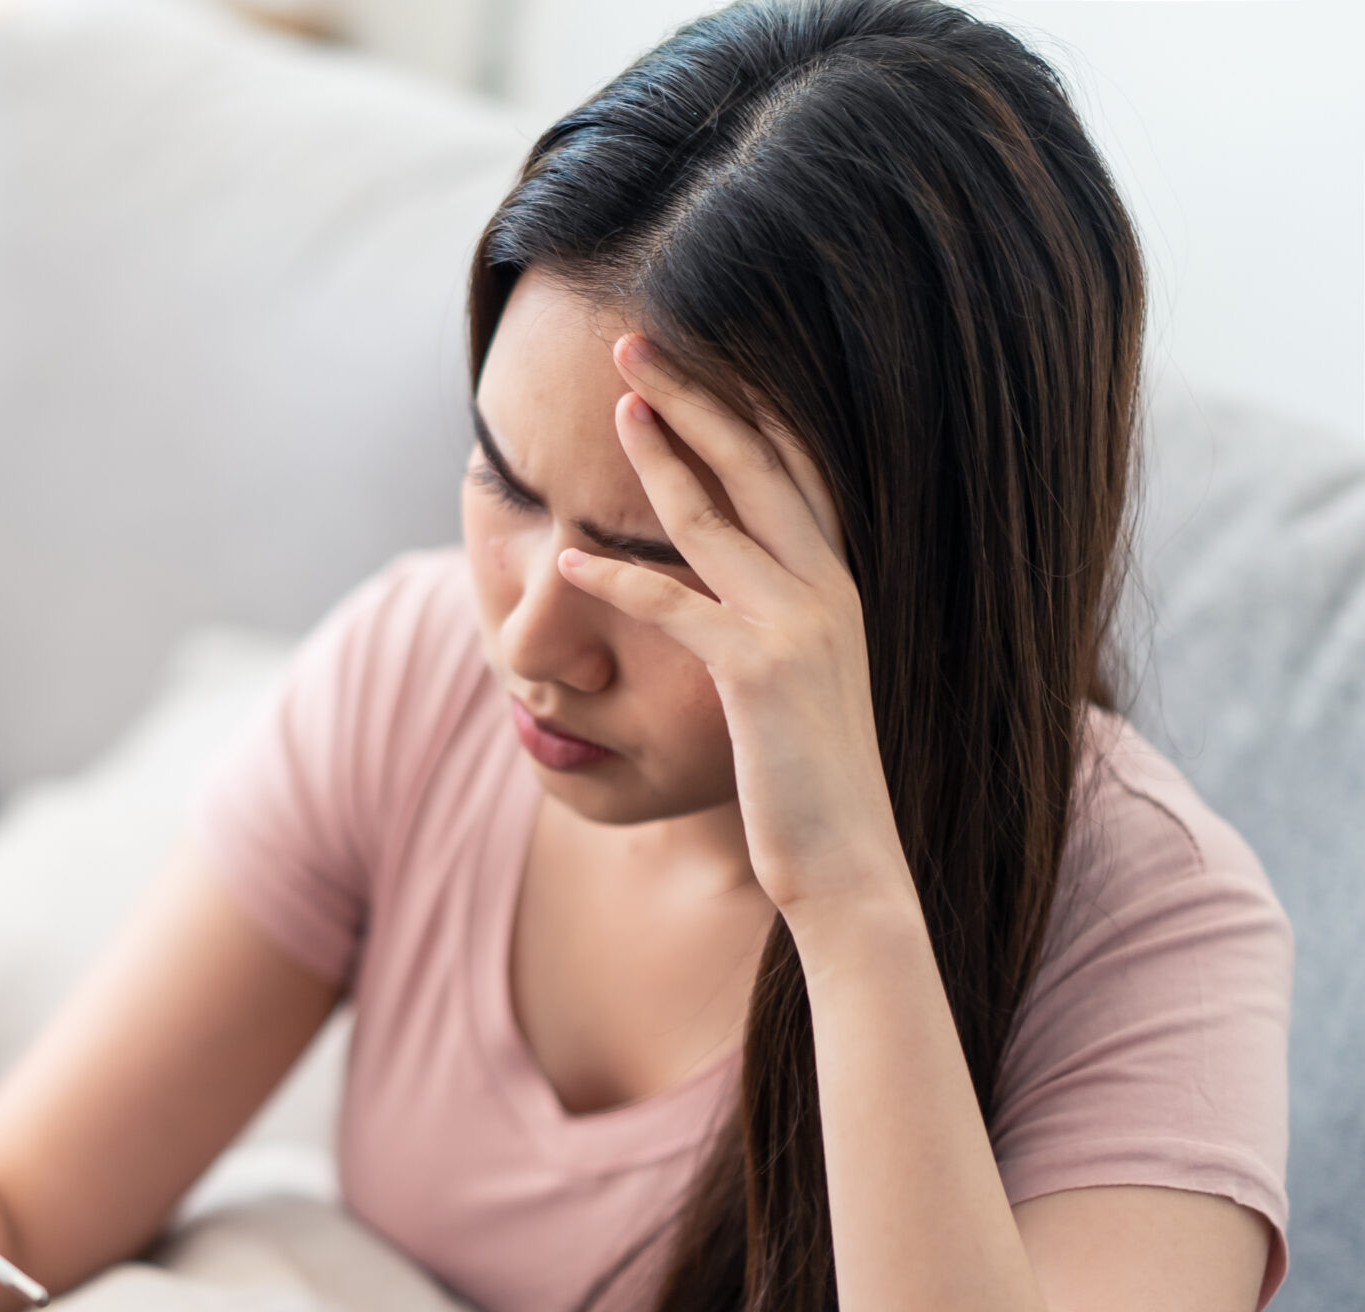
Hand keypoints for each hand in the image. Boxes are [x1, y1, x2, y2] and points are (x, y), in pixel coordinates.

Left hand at [555, 335, 913, 924]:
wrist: (848, 859)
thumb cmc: (810, 778)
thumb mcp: (797, 683)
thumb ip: (769, 624)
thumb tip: (727, 594)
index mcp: (836, 582)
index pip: (789, 469)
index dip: (742, 405)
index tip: (692, 359)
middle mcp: (826, 588)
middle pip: (754, 467)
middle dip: (695, 399)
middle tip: (638, 346)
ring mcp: (798, 625)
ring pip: (716, 519)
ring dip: (659, 458)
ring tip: (613, 411)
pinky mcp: (759, 672)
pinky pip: (677, 606)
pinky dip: (618, 579)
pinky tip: (569, 560)